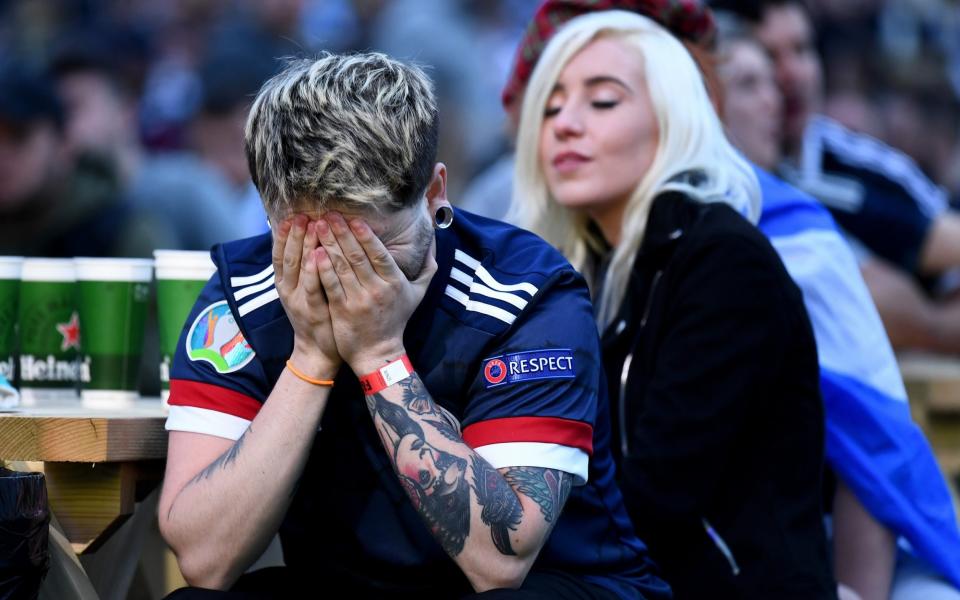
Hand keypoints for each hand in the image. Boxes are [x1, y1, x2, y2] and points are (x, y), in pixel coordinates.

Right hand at [271, 214, 340, 378]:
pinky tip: (318, 255)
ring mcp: (298, 300)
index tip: (289, 216)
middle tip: (301, 214)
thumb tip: (307, 243)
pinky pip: (312, 287)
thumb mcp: (303, 292)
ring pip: (297, 268)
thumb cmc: (315, 318)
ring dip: (303, 245)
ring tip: (309, 224)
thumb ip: (303, 270)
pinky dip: (313, 270)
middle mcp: (287, 290)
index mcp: (284, 284)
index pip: (280, 254)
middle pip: (288, 256)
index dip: (283, 235)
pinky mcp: (312, 310)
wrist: (317, 352)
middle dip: (293, 234)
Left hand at [313, 212, 436, 374]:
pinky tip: (314, 252)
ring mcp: (358, 300)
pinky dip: (322, 268)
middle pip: (357, 256)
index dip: (366, 235)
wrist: (378, 352)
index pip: (379, 254)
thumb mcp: (417, 294)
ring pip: (341, 267)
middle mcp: (377, 290)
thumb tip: (434, 243)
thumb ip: (427, 268)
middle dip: (342, 233)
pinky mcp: (341, 310)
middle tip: (330, 214)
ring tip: (318, 226)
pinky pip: (330, 284)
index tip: (354, 219)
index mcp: (395, 283)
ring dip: (329, 244)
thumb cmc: (397, 320)